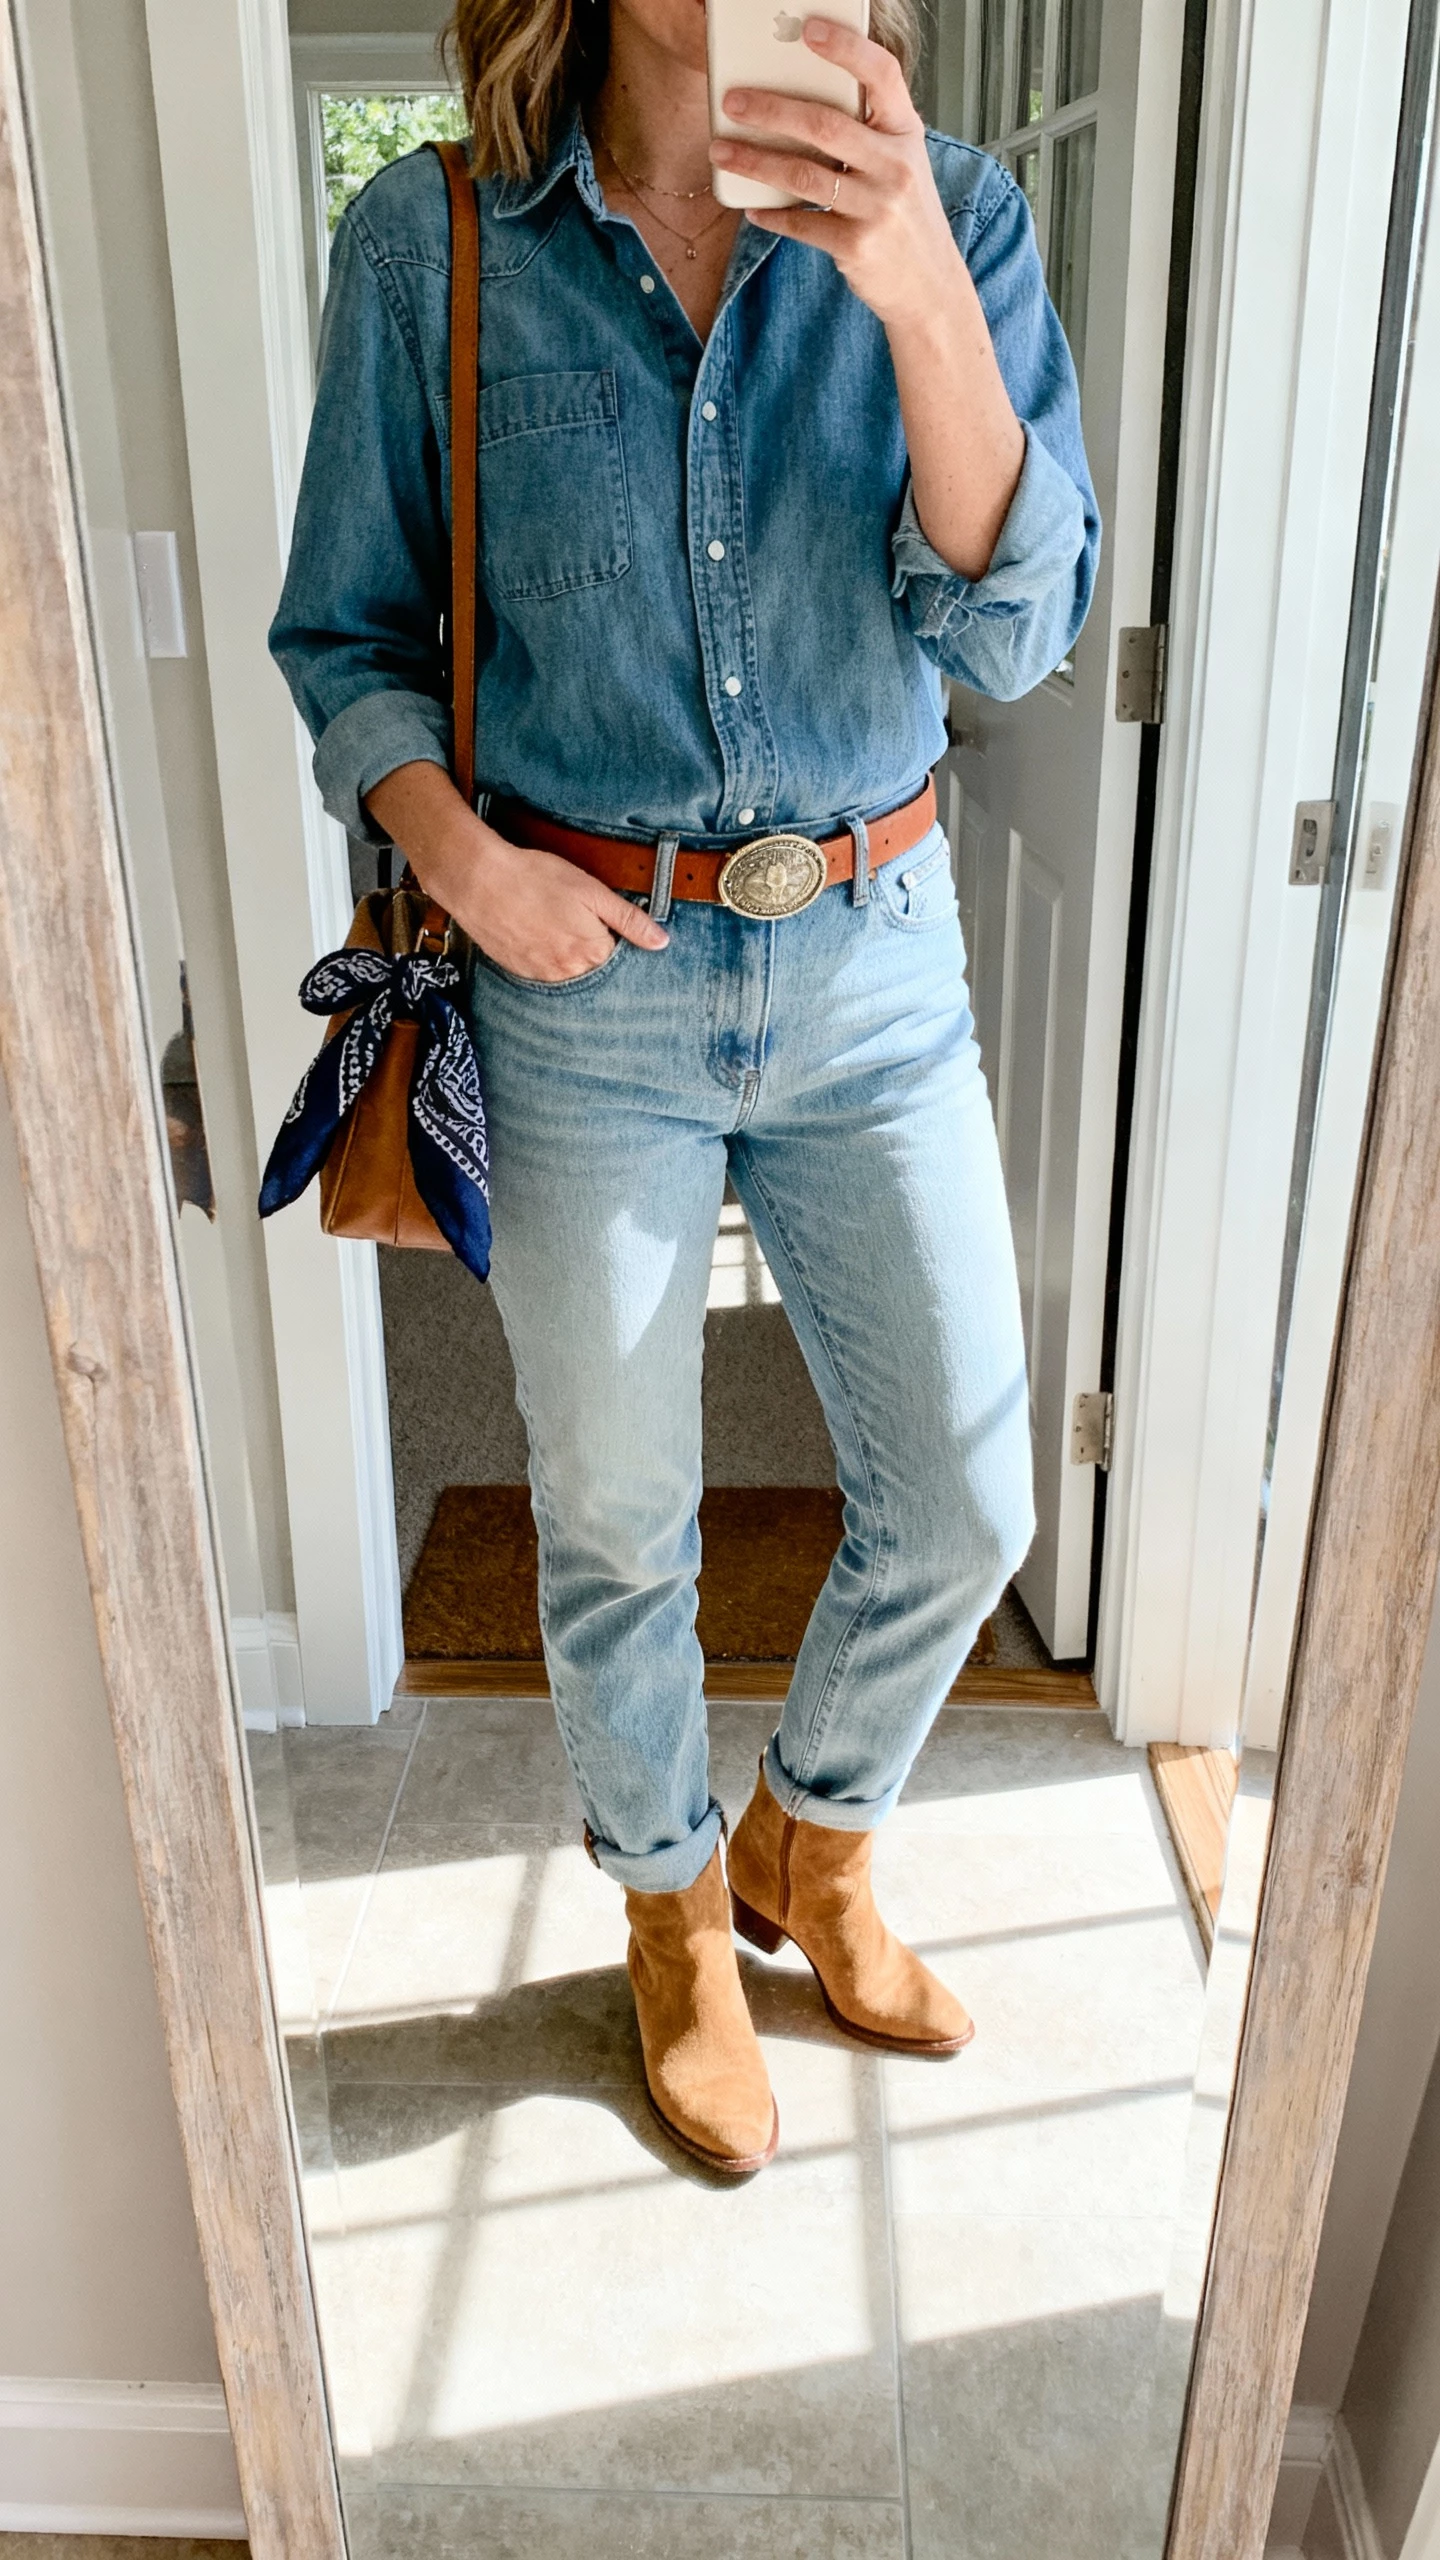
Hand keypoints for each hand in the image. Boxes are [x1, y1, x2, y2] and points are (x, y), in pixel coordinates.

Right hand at [436, 819, 669, 980]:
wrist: (480, 881)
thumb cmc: (536, 878)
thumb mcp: (591, 891)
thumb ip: (629, 919)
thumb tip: (662, 943)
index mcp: (594, 953)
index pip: (620, 959)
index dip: (615, 938)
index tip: (603, 920)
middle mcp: (570, 974)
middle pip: (595, 970)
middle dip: (592, 950)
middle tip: (571, 919)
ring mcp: (542, 976)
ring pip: (569, 974)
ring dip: (568, 956)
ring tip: (552, 924)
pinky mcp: (519, 973)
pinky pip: (543, 974)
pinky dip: (545, 957)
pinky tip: (536, 933)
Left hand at [710, 19, 962, 328]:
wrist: (929, 284)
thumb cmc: (904, 213)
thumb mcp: (899, 162)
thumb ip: (865, 131)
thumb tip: (794, 102)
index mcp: (906, 132)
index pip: (882, 74)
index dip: (846, 48)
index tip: (809, 30)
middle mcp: (896, 166)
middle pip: (824, 125)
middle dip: (770, 109)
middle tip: (733, 101)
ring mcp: (877, 208)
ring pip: (803, 175)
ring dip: (755, 161)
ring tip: (721, 151)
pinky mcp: (857, 247)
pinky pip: (801, 224)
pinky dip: (772, 216)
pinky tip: (752, 208)